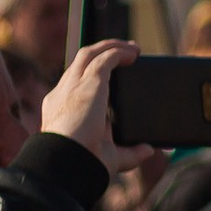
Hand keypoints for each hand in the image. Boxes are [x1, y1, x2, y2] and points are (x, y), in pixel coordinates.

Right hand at [39, 39, 157, 168]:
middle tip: (126, 53)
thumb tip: (148, 150)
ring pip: (89, 54)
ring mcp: (74, 86)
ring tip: (133, 48)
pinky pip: (104, 58)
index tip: (111, 75)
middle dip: (102, 53)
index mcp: (62, 109)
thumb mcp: (110, 156)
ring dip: (111, 47)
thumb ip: (130, 152)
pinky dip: (119, 52)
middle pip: (80, 63)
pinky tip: (134, 54)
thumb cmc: (84, 163)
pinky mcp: (89, 83)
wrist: (68, 161)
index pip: (75, 85)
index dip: (91, 76)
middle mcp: (63, 93)